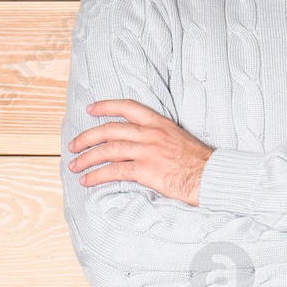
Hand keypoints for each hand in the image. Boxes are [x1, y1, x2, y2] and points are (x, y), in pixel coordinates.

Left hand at [67, 98, 214, 205]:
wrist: (213, 175)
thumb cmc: (199, 162)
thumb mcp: (179, 139)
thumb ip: (158, 138)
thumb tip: (139, 144)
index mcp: (159, 123)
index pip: (127, 107)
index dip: (106, 106)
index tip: (91, 109)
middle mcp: (150, 134)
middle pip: (110, 130)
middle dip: (87, 137)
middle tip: (73, 145)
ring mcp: (147, 151)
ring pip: (107, 150)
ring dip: (87, 158)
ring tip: (74, 165)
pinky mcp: (145, 170)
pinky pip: (114, 171)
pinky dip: (97, 175)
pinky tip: (87, 180)